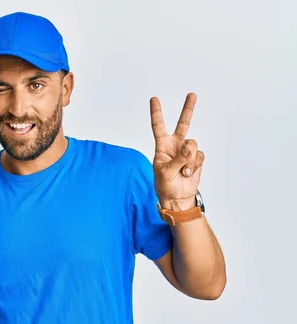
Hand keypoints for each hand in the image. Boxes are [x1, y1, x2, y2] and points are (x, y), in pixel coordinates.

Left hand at [150, 93, 203, 210]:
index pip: (158, 126)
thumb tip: (190, 145)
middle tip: (192, 94)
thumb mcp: (165, 172)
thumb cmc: (165, 185)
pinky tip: (189, 173)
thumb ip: (178, 158)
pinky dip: (195, 165)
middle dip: (188, 109)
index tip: (154, 99)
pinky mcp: (196, 158)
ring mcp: (186, 151)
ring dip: (189, 160)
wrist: (177, 197)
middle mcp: (175, 145)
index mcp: (162, 146)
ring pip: (193, 145)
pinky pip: (199, 155)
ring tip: (183, 171)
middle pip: (183, 124)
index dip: (156, 113)